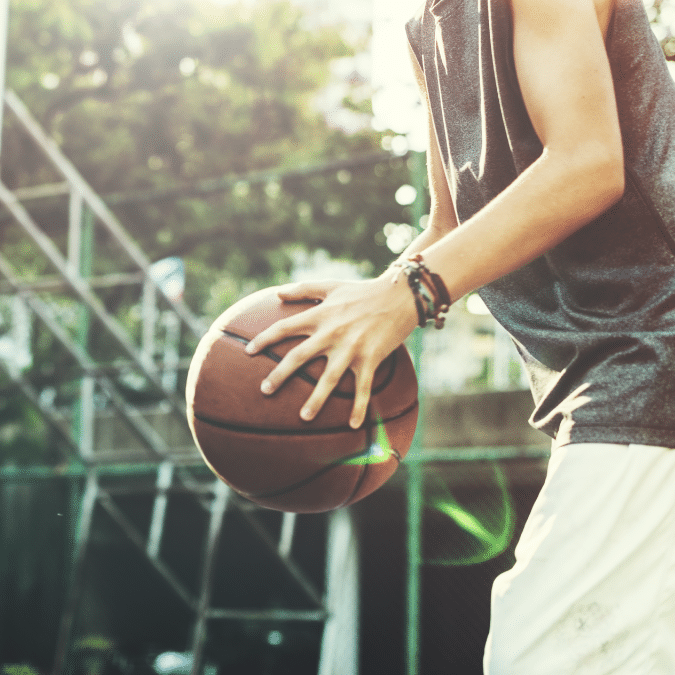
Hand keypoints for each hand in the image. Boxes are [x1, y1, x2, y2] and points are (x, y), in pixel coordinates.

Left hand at [245, 273, 418, 428]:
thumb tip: (277, 293)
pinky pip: (363, 387)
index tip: (248, 352)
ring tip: (303, 417)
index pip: (284, 328)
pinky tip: (353, 425)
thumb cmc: (363, 291)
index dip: (264, 339)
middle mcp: (331, 333)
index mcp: (320, 315)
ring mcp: (351, 348)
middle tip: (265, 391)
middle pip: (298, 356)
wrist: (400, 295)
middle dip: (280, 374)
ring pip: (328, 378)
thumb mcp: (332, 285)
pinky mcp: (370, 359)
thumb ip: (304, 290)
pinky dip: (359, 407)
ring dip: (316, 400)